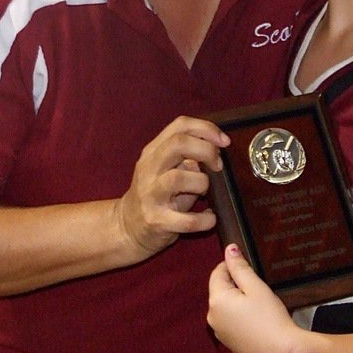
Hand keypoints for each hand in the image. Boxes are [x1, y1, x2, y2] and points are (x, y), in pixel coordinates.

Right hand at [114, 116, 227, 258]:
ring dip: (202, 183)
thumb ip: (185, 156)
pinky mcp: (156, 221)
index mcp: (153, 152)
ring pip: (178, 178)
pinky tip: (210, 218)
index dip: (206, 129)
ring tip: (206, 193)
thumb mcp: (166, 169)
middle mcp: (149, 169)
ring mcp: (150, 195)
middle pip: (178, 144)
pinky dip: (205, 220)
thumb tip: (213, 151)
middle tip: (218, 166)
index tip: (224, 141)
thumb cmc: (156, 195)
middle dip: (206, 151)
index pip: (180, 126)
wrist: (128, 226)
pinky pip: (187, 220)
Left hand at [207, 245, 297, 352]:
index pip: (217, 272)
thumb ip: (240, 267)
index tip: (250, 267)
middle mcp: (212, 316)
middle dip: (236, 284)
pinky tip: (257, 319)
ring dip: (238, 300)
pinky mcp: (228, 342)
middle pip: (220, 290)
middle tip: (258, 287)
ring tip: (260, 304)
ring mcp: (219, 331)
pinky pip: (230, 321)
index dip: (232, 265)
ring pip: (225, 306)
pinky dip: (240, 315)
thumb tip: (229, 249)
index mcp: (216, 300)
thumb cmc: (270, 318)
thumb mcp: (256, 287)